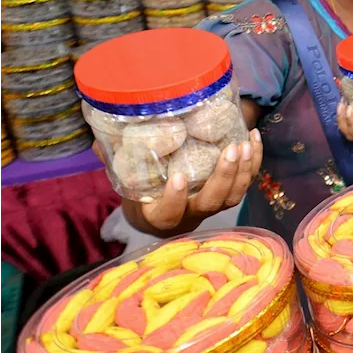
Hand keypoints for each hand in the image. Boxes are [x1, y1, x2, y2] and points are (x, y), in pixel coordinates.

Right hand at [97, 130, 263, 232]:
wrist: (161, 209)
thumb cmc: (140, 190)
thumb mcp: (126, 179)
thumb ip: (115, 161)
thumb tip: (99, 142)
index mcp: (161, 215)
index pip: (170, 214)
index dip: (176, 199)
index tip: (178, 177)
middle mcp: (191, 215)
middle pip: (212, 203)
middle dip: (224, 178)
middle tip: (229, 150)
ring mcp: (212, 206)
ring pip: (234, 196)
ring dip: (243, 170)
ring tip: (244, 143)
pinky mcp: (229, 195)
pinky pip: (246, 182)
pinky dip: (253, 162)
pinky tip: (253, 137)